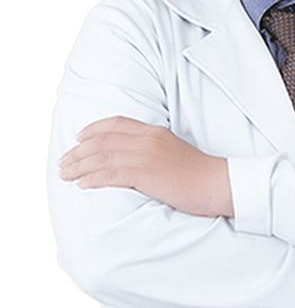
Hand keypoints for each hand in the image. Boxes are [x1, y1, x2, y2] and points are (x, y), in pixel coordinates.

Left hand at [59, 116, 233, 217]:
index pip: (117, 123)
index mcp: (154, 131)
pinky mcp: (146, 173)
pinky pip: (110, 174)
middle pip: (104, 140)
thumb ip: (153, 149)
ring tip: (66, 174)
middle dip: (79, 150)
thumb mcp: (173, 152)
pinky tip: (82, 184)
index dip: (94, 129)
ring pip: (102, 156)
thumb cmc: (197, 173)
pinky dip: (92, 178)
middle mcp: (147, 139)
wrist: (216, 183)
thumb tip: (132, 159)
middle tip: (64, 161)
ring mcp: (146, 155)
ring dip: (80, 165)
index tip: (79, 137)